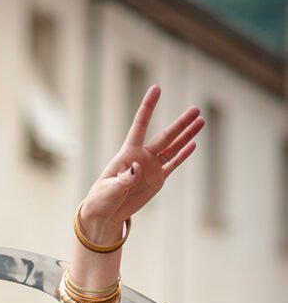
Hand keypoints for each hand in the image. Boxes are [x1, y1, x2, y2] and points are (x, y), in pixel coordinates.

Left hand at [80, 86, 203, 237]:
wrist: (106, 214)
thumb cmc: (102, 198)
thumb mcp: (109, 189)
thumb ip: (123, 179)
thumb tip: (137, 168)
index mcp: (128, 153)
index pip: (140, 125)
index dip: (148, 107)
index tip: (156, 88)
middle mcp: (142, 156)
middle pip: (165, 136)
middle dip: (181, 123)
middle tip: (196, 110)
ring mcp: (151, 167)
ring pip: (173, 148)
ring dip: (187, 135)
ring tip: (201, 121)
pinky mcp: (157, 180)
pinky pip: (172, 165)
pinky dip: (183, 155)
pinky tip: (193, 144)